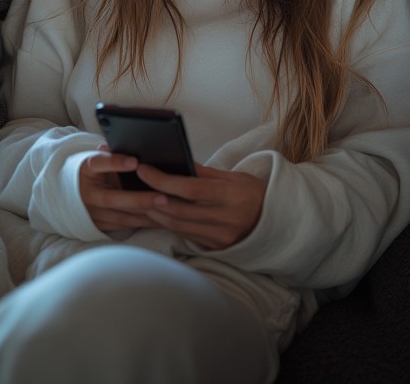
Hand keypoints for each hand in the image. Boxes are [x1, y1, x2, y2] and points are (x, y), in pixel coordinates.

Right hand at [79, 148, 165, 232]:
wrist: (67, 193)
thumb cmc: (91, 171)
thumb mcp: (97, 158)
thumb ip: (112, 154)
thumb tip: (132, 148)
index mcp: (87, 169)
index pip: (99, 163)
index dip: (116, 162)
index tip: (135, 162)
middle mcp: (88, 193)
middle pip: (113, 198)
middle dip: (139, 199)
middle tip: (163, 197)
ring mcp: (92, 213)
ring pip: (121, 217)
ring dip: (145, 216)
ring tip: (167, 212)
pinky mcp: (99, 225)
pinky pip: (124, 226)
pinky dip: (142, 223)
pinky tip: (160, 221)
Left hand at [137, 162, 266, 249]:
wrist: (275, 223)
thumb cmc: (252, 193)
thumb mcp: (233, 177)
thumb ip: (203, 172)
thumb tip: (175, 161)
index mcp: (231, 196)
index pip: (190, 189)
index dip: (163, 180)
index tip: (143, 169)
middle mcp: (225, 220)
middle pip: (179, 210)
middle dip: (151, 197)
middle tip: (133, 184)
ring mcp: (219, 238)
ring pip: (177, 226)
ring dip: (154, 213)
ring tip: (139, 197)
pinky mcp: (214, 249)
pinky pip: (184, 235)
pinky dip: (167, 223)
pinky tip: (156, 213)